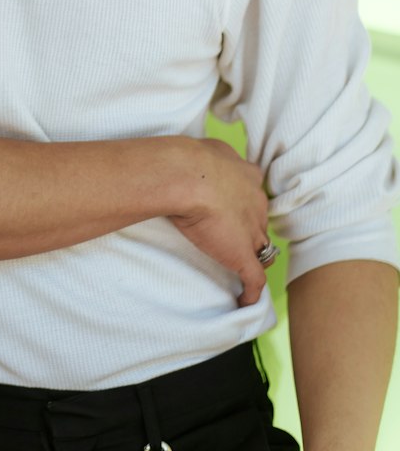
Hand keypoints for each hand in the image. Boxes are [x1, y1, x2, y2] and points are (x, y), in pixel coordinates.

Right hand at [169, 138, 270, 305]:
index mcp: (248, 176)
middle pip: (259, 222)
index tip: (233, 209)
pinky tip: (245, 302)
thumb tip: (206, 160)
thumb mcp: (208, 148)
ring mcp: (252, 231)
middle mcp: (256, 203)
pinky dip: (251, 293)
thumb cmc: (191, 160)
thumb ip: (214, 156)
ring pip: (261, 250)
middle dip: (250, 230)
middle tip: (231, 238)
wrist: (189, 177)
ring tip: (241, 270)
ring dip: (253, 259)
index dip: (245, 204)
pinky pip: (254, 281)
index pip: (254, 194)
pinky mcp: (243, 256)